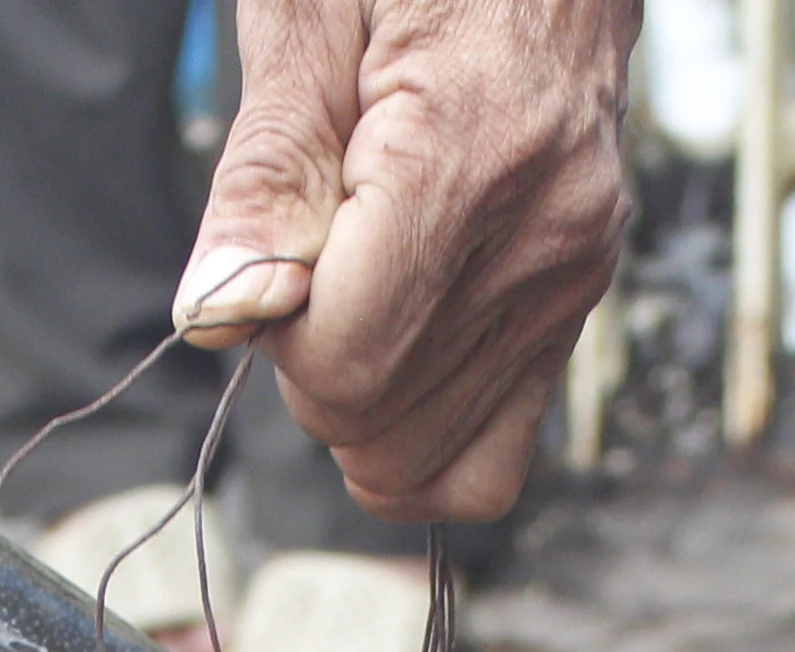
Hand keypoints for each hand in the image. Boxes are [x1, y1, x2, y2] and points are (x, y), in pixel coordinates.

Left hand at [176, 0, 638, 522]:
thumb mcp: (307, 11)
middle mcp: (541, 236)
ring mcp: (570, 281)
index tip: (270, 251)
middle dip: (309, 368)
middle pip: (379, 423)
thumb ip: (265, 171)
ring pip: (428, 462)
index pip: (345, 361)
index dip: (273, 329)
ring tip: (355, 290)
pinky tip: (388, 369)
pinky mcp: (576, 304)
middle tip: (308, 260)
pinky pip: (494, 459)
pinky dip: (419, 441)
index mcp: (468, 156)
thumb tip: (218, 315)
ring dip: (358, 404)